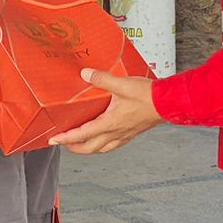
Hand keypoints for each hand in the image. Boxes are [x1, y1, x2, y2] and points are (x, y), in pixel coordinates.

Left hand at [48, 69, 162, 153]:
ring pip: (101, 149)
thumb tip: (85, 74)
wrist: (168, 103)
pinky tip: (103, 140)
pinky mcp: (131, 133)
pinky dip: (102, 145)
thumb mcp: (122, 84)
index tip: (53, 140)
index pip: (82, 135)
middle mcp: (116, 133)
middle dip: (73, 147)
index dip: (66, 138)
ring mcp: (124, 135)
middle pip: (89, 148)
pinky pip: (112, 145)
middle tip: (62, 143)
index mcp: (110, 123)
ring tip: (79, 144)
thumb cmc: (148, 96)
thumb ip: (101, 78)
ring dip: (87, 148)